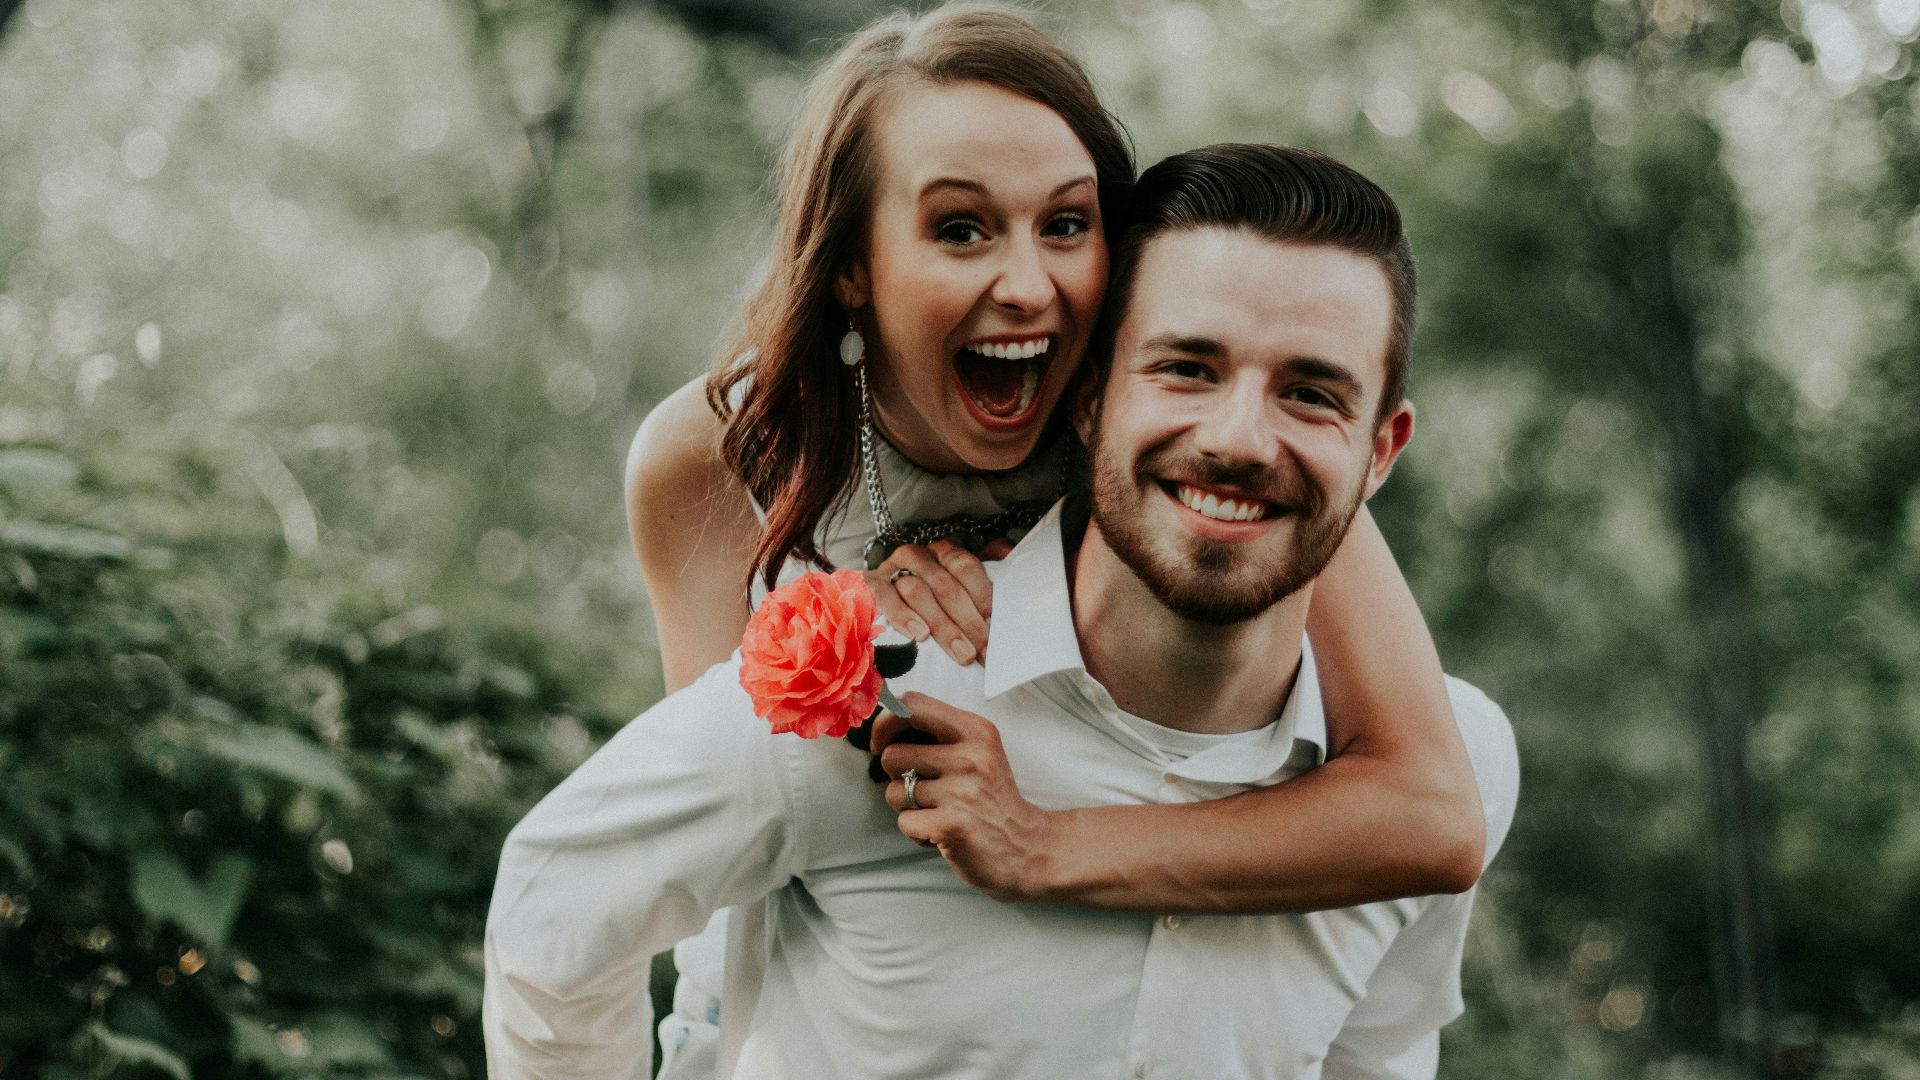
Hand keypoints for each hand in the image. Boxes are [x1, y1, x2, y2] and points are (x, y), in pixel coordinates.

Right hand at [864, 540, 996, 665]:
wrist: (873, 603)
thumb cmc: (925, 603)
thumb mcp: (953, 593)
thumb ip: (978, 590)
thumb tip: (1005, 588)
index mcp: (943, 553)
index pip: (966, 567)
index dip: (983, 597)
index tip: (996, 628)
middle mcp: (918, 556)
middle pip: (946, 586)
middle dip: (968, 622)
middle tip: (982, 651)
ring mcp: (892, 569)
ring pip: (919, 592)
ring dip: (943, 626)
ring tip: (961, 653)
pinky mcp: (870, 585)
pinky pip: (887, 599)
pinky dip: (904, 617)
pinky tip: (920, 635)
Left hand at [874, 693, 1056, 901]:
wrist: (1029, 847)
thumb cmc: (994, 800)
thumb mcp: (980, 752)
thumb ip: (942, 736)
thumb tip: (885, 729)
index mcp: (976, 730)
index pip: (912, 706)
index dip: (885, 723)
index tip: (883, 744)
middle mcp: (969, 757)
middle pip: (892, 755)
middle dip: (896, 777)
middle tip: (922, 790)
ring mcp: (961, 792)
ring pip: (894, 792)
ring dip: (908, 807)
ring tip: (937, 812)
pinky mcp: (951, 825)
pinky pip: (904, 822)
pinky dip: (917, 833)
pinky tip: (941, 833)